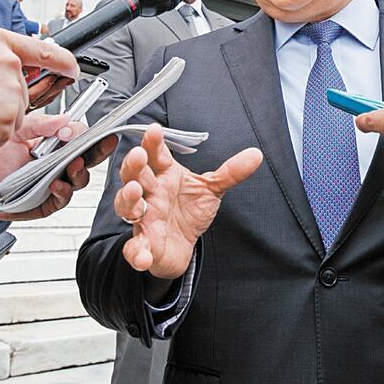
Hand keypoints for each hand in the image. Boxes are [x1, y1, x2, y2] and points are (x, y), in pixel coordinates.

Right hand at [0, 27, 78, 153]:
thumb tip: (16, 67)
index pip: (47, 50)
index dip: (65, 63)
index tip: (73, 70)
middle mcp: (10, 62)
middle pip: (25, 93)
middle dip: (2, 104)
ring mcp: (11, 91)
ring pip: (14, 116)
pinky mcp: (7, 120)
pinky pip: (4, 136)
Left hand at [0, 113, 116, 221]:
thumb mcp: (15, 133)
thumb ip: (39, 125)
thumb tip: (64, 119)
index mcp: (56, 144)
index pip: (80, 136)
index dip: (82, 133)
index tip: (72, 131)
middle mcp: (61, 163)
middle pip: (90, 156)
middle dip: (101, 149)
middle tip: (105, 141)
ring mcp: (58, 182)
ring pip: (81, 178)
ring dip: (80, 171)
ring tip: (72, 165)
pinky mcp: (50, 202)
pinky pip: (64, 197)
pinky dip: (63, 190)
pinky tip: (54, 184)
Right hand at [115, 124, 262, 278]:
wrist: (183, 246)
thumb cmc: (189, 212)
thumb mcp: (212, 189)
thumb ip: (231, 172)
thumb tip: (256, 154)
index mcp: (165, 176)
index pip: (157, 155)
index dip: (153, 142)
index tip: (154, 130)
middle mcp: (150, 194)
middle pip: (135, 176)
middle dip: (134, 165)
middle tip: (138, 155)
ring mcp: (144, 219)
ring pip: (127, 206)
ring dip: (128, 199)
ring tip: (135, 193)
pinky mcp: (143, 245)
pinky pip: (134, 247)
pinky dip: (136, 251)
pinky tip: (142, 254)